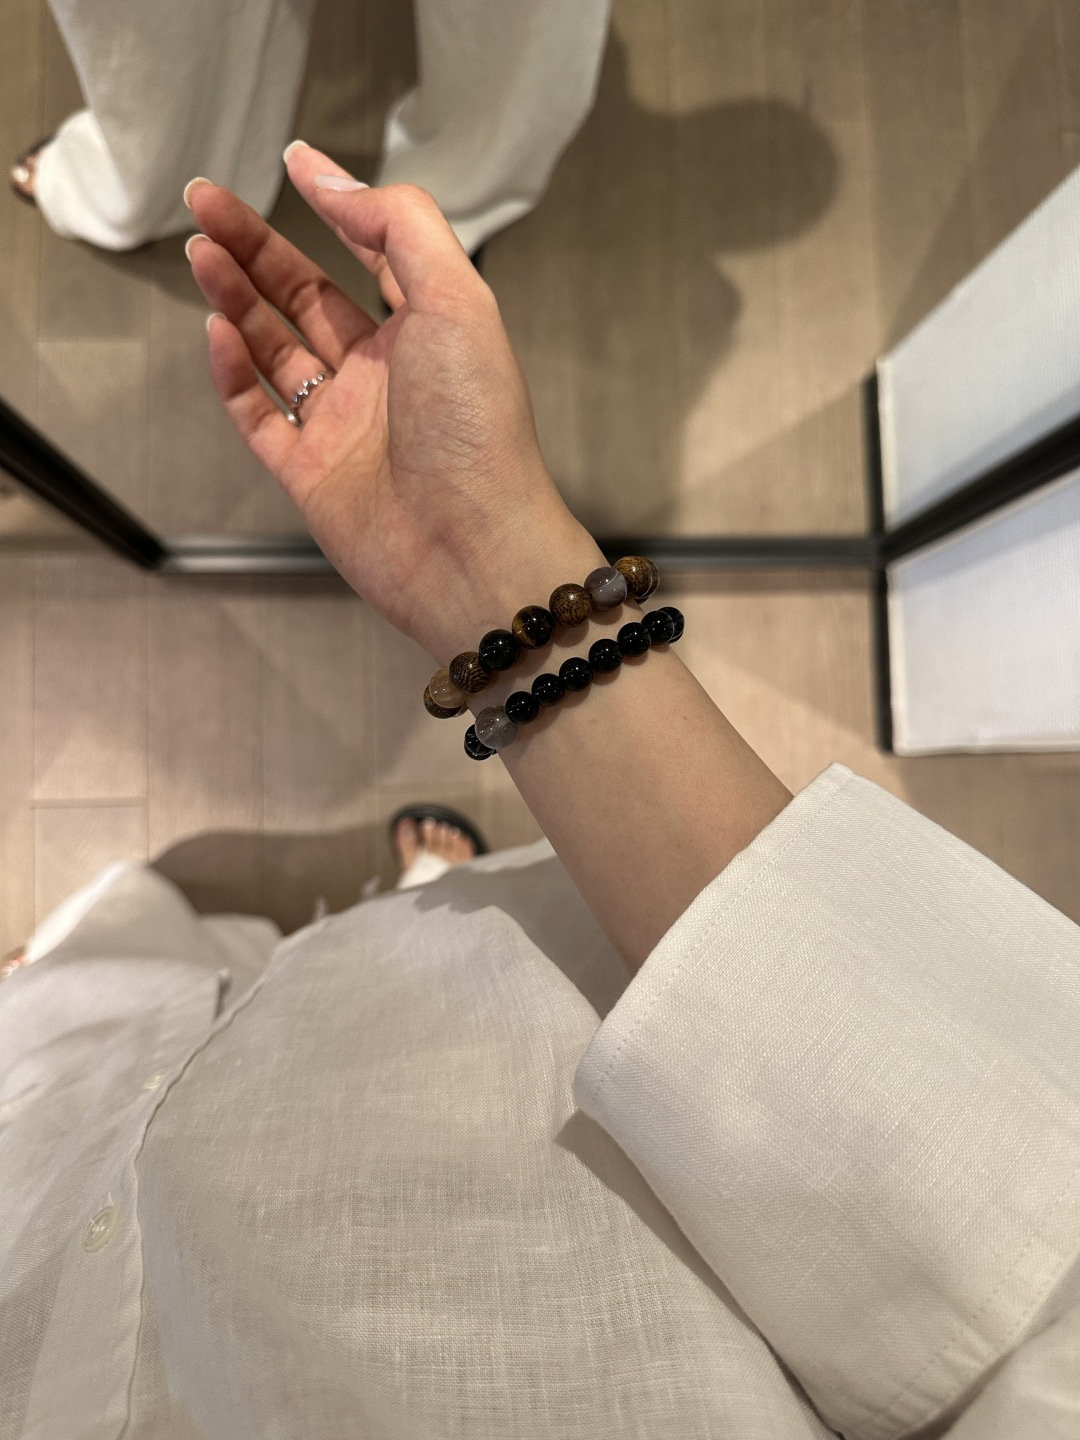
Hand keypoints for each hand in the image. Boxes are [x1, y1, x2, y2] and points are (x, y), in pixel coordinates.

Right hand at [185, 146, 594, 660]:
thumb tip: (334, 182)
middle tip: (205, 201)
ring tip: (200, 250)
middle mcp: (385, 376)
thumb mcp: (457, 300)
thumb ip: (400, 228)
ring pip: (274, 348)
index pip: (372, 255)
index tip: (293, 163)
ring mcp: (344, 426)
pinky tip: (216, 331)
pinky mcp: (309, 474)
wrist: (470, 548)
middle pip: (306, 295)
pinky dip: (232, 372)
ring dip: (236, 298)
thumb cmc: (479, 431)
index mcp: (429, 333)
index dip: (334, 207)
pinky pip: (257, 413)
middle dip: (256, 246)